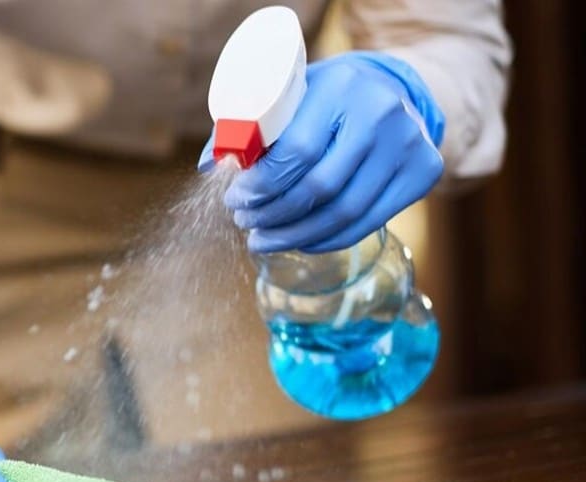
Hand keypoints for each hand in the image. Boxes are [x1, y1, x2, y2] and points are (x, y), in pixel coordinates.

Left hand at [201, 51, 445, 253]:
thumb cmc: (324, 96)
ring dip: (296, 236)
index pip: (295, 152)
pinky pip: (367, 222)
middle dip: (273, 214)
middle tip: (245, 223)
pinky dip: (327, 239)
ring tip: (263, 240)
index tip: (235, 200)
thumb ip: (247, 127)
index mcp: (341, 87)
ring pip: (343, 212)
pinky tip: (300, 242)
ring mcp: (408, 145)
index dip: (261, 185)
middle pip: (318, 188)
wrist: (391, 89)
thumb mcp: (288, 96)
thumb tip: (209, 166)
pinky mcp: (423, 172)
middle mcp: (382, 114)